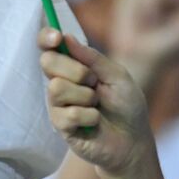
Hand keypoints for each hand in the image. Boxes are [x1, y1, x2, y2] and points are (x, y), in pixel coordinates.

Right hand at [39, 31, 153, 176]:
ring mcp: (58, 105)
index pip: (48, 47)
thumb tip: (66, 38)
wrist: (132, 140)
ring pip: (56, 88)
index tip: (56, 38)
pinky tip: (95, 122)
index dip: (46, 38)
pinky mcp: (61, 126)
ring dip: (85, 96)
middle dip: (75, 70)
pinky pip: (68, 113)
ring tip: (96, 105)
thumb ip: (93, 58)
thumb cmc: (127, 106)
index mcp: (72, 66)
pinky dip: (89, 117)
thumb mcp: (117, 76)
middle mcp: (61, 82)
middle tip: (94, 82)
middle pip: (47, 62)